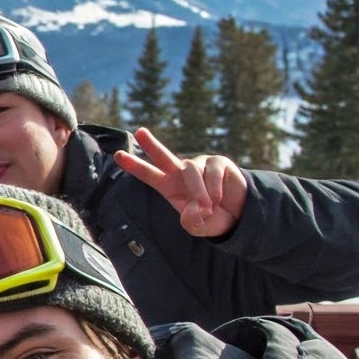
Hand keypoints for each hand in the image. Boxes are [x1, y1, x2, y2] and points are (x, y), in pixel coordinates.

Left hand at [115, 129, 248, 238]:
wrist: (239, 214)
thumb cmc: (213, 218)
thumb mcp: (199, 227)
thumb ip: (192, 223)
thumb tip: (193, 211)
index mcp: (169, 186)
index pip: (149, 174)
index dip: (135, 165)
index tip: (118, 155)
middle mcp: (181, 172)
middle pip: (163, 156)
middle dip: (151, 144)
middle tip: (139, 132)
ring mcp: (199, 164)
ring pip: (191, 171)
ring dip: (199, 193)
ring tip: (208, 207)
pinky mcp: (217, 162)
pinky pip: (212, 172)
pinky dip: (215, 189)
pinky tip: (220, 198)